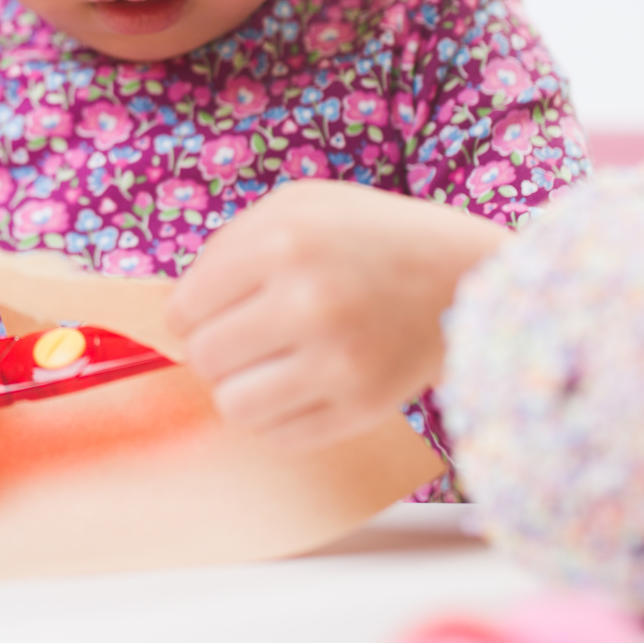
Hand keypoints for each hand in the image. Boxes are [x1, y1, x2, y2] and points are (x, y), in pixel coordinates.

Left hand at [165, 180, 508, 451]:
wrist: (467, 278)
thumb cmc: (371, 238)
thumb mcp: (301, 207)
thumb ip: (231, 248)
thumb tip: (176, 314)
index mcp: (285, 242)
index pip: (184, 308)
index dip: (192, 313)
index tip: (217, 311)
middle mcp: (309, 301)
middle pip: (204, 358)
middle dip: (216, 350)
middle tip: (248, 338)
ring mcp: (338, 361)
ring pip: (233, 405)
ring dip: (243, 388)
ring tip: (271, 365)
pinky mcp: (362, 407)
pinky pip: (279, 435)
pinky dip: (280, 415)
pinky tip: (303, 385)